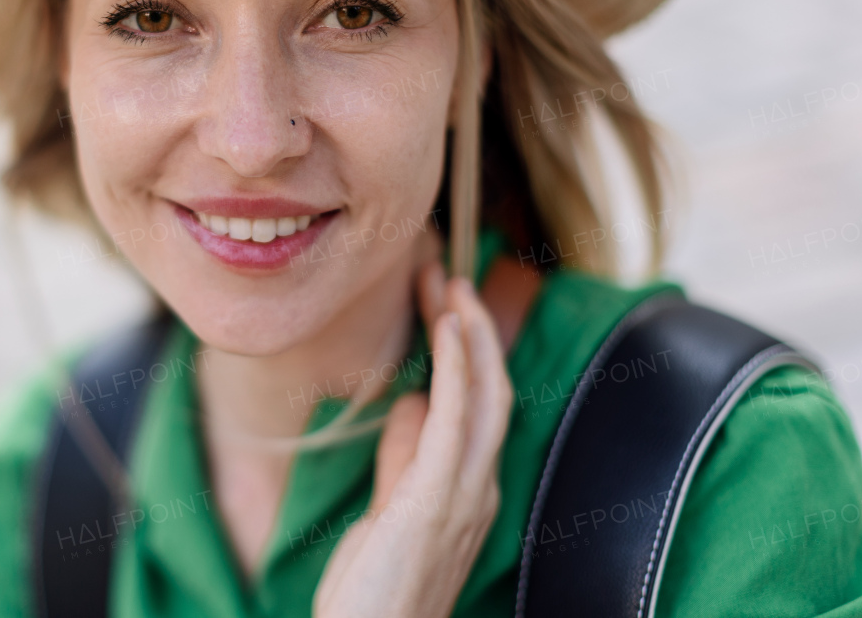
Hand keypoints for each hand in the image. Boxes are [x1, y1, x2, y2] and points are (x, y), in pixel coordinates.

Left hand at [312, 259, 512, 617]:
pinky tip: (449, 327)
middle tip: (446, 275)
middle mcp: (478, 488)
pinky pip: (456, 420)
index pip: (477, 405)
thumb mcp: (388, 510)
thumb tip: (413, 403)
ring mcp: (465, 495)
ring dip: (469, 333)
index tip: (443, 303)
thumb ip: (404, 458)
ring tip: (450, 285)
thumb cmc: (372, 592)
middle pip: (489, 389)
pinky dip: (459, 367)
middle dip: (472, 328)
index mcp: (468, 489)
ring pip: (484, 396)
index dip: (468, 349)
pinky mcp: (437, 500)